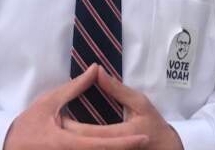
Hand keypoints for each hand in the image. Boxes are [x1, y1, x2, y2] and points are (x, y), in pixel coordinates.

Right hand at [3, 64, 148, 149]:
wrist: (9, 145)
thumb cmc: (28, 123)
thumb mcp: (50, 100)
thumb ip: (76, 87)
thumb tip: (96, 69)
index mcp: (67, 143)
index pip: (102, 143)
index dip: (125, 142)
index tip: (144, 138)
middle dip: (126, 149)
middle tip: (147, 142)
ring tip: (136, 146)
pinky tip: (114, 148)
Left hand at [63, 67, 183, 149]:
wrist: (164, 149)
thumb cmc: (154, 124)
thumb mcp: (140, 103)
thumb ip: (117, 89)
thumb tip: (97, 71)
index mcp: (120, 134)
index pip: (86, 133)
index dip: (67, 124)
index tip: (55, 114)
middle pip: (80, 144)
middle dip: (64, 133)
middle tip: (50, 120)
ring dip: (70, 141)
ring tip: (57, 128)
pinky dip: (79, 144)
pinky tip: (72, 137)